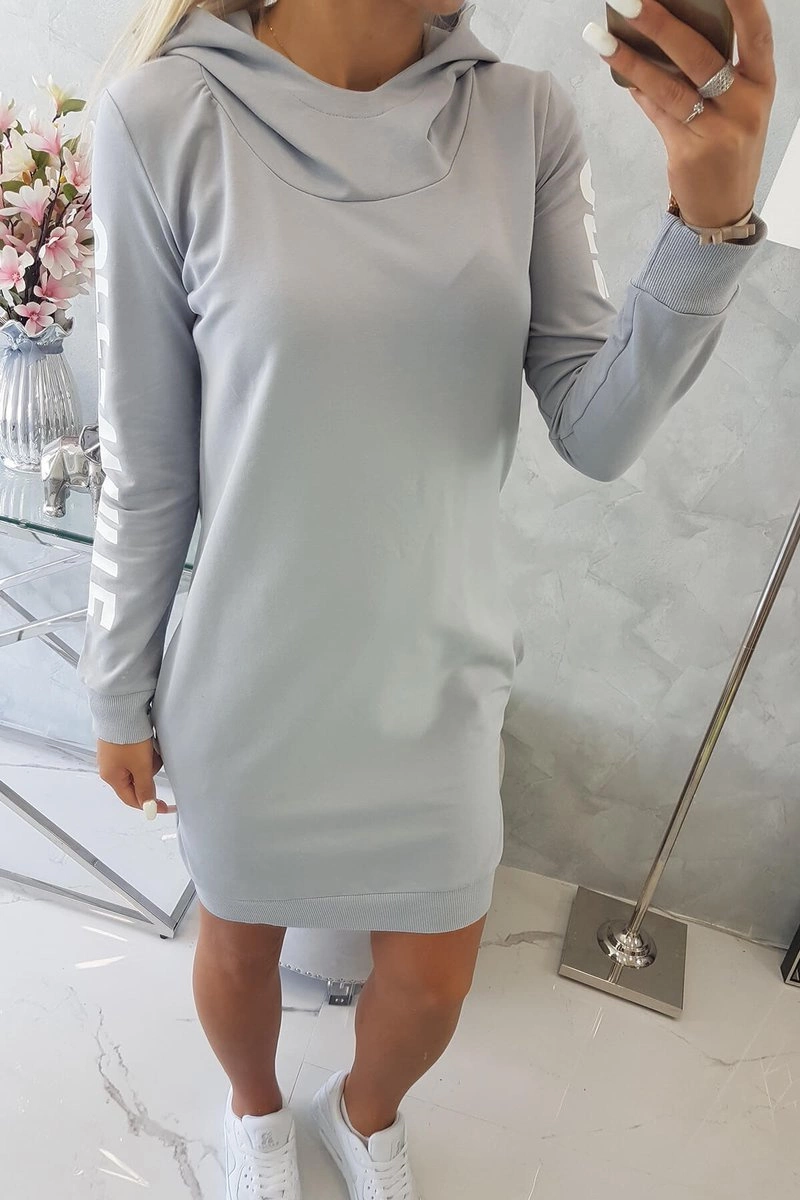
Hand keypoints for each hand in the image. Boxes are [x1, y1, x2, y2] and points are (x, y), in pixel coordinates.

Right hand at [96, 736, 175, 814]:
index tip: (167, 806)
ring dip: (149, 759)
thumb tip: (148, 809)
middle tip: (155, 759)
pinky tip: (148, 740)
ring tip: (151, 746)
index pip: (132, 799)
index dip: (150, 804)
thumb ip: (145, 789)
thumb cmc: (129, 739)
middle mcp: (110, 768)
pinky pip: (138, 754)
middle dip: (150, 772)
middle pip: (137, 781)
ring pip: (139, 767)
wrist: (121, 709)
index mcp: (111, 777)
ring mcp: (114, 755)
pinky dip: (146, 750)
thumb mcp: (141, 767)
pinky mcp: (120, 743)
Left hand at [584, 0, 775, 227]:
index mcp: (762, 84)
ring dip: (631, 59)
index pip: (756, 33)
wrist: (724, 209)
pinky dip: (637, 89)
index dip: (742, 3)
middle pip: (699, 55)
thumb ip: (713, 71)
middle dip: (661, 23)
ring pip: (669, 86)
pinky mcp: (689, 153)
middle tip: (629, 0)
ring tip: (600, 37)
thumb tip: (664, 29)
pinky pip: (657, 113)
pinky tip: (616, 68)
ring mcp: (718, 131)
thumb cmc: (728, 146)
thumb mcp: (737, 106)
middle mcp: (745, 105)